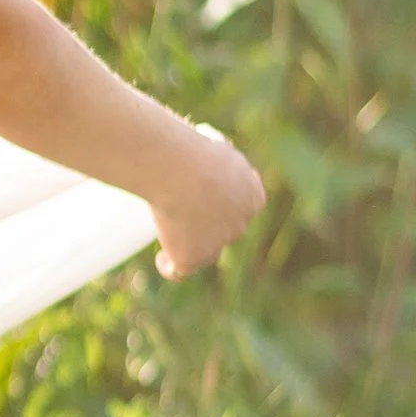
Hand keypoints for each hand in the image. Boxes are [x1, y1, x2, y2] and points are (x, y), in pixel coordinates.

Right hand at [151, 121, 265, 277]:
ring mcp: (217, 243)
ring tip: (171, 237)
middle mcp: (241, 223)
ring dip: (192, 247)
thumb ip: (206, 154)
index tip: (205, 195)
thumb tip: (189, 150)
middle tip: (180, 209)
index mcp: (252, 195)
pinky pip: (181, 271)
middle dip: (208, 224)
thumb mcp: (207, 145)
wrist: (183, 170)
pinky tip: (162, 260)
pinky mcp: (192, 257)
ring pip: (207, 253)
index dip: (225, 203)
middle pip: (225, 230)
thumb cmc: (192, 150)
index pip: (242, 205)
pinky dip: (171, 267)